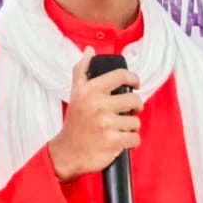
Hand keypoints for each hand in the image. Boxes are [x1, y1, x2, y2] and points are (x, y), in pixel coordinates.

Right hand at [48, 48, 143, 182]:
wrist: (67, 152)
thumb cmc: (74, 122)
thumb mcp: (75, 93)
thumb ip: (82, 70)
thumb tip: (90, 51)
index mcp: (90, 90)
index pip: (121, 76)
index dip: (134, 79)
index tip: (136, 85)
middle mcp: (98, 105)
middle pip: (134, 100)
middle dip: (134, 107)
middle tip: (128, 112)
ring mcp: (105, 124)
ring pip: (136, 121)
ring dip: (130, 127)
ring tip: (118, 128)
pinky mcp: (112, 141)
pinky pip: (135, 138)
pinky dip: (131, 142)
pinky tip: (120, 140)